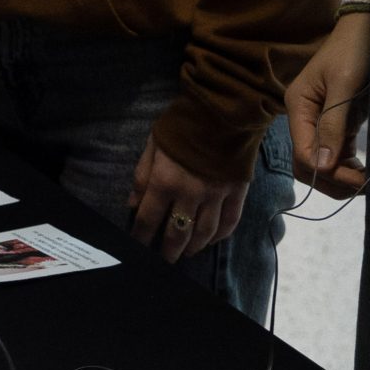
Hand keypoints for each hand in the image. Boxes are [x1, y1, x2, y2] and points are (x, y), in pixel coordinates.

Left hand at [129, 132, 247, 261]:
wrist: (222, 107)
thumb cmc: (182, 124)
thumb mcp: (153, 144)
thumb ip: (142, 175)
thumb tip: (133, 204)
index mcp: (165, 181)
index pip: (148, 220)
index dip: (141, 237)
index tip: (137, 248)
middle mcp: (190, 194)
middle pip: (177, 234)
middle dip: (168, 251)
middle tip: (163, 261)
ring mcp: (216, 195)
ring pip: (204, 233)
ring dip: (193, 247)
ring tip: (186, 253)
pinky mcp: (237, 191)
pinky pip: (230, 222)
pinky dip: (220, 235)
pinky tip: (212, 241)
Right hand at [286, 12, 369, 198]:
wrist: (368, 26)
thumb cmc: (354, 49)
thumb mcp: (344, 84)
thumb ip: (332, 124)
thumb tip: (322, 166)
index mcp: (298, 106)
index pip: (303, 153)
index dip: (326, 172)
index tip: (356, 179)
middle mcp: (304, 116)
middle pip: (308, 163)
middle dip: (332, 180)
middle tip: (364, 187)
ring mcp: (320, 120)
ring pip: (323, 162)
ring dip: (342, 177)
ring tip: (368, 183)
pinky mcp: (337, 120)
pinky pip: (337, 152)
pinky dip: (349, 165)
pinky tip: (365, 172)